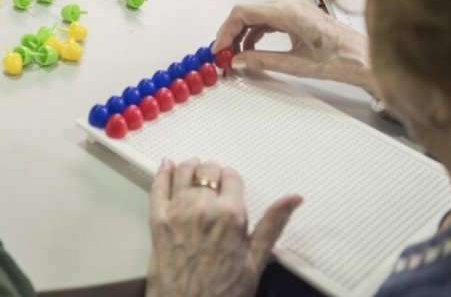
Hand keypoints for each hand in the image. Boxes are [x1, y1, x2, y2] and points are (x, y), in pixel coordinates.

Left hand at [146, 158, 301, 296]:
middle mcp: (203, 207)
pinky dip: (162, 172)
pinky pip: (157, 186)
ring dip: (190, 167)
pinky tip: (166, 166)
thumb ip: (272, 224)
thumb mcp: (256, 261)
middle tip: (214, 180)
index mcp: (231, 215)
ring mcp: (177, 211)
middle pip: (207, 170)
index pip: (232, 177)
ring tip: (193, 168)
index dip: (232, 180)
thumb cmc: (223, 293)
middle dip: (212, 172)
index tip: (231, 184)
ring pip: (183, 172)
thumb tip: (293, 199)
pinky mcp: (157, 219)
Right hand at [213, 0, 375, 91]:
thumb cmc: (341, 59)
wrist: (366, 58)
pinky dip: (254, 32)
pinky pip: (266, 19)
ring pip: (254, 15)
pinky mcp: (296, 14)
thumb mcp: (296, 64)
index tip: (218, 47)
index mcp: (288, 11)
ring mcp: (292, 7)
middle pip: (246, 12)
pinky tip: (251, 48)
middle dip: (230, 33)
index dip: (225, 30)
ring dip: (241, 33)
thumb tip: (238, 60)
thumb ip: (262, 60)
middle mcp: (289, 4)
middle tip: (222, 54)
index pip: (243, 12)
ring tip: (235, 54)